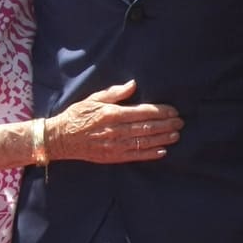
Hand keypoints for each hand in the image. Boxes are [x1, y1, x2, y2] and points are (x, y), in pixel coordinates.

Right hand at [47, 80, 182, 163]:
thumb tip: (133, 85)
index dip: (160, 111)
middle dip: (166, 124)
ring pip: (144, 142)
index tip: (173, 110)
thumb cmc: (77, 115)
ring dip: (162, 139)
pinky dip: (150, 154)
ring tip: (176, 135)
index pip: (142, 112)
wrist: (61, 138)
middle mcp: (115, 130)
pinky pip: (136, 156)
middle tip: (180, 122)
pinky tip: (162, 151)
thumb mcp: (93, 99)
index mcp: (112, 113)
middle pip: (147, 127)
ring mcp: (115, 145)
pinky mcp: (113, 157)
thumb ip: (114, 93)